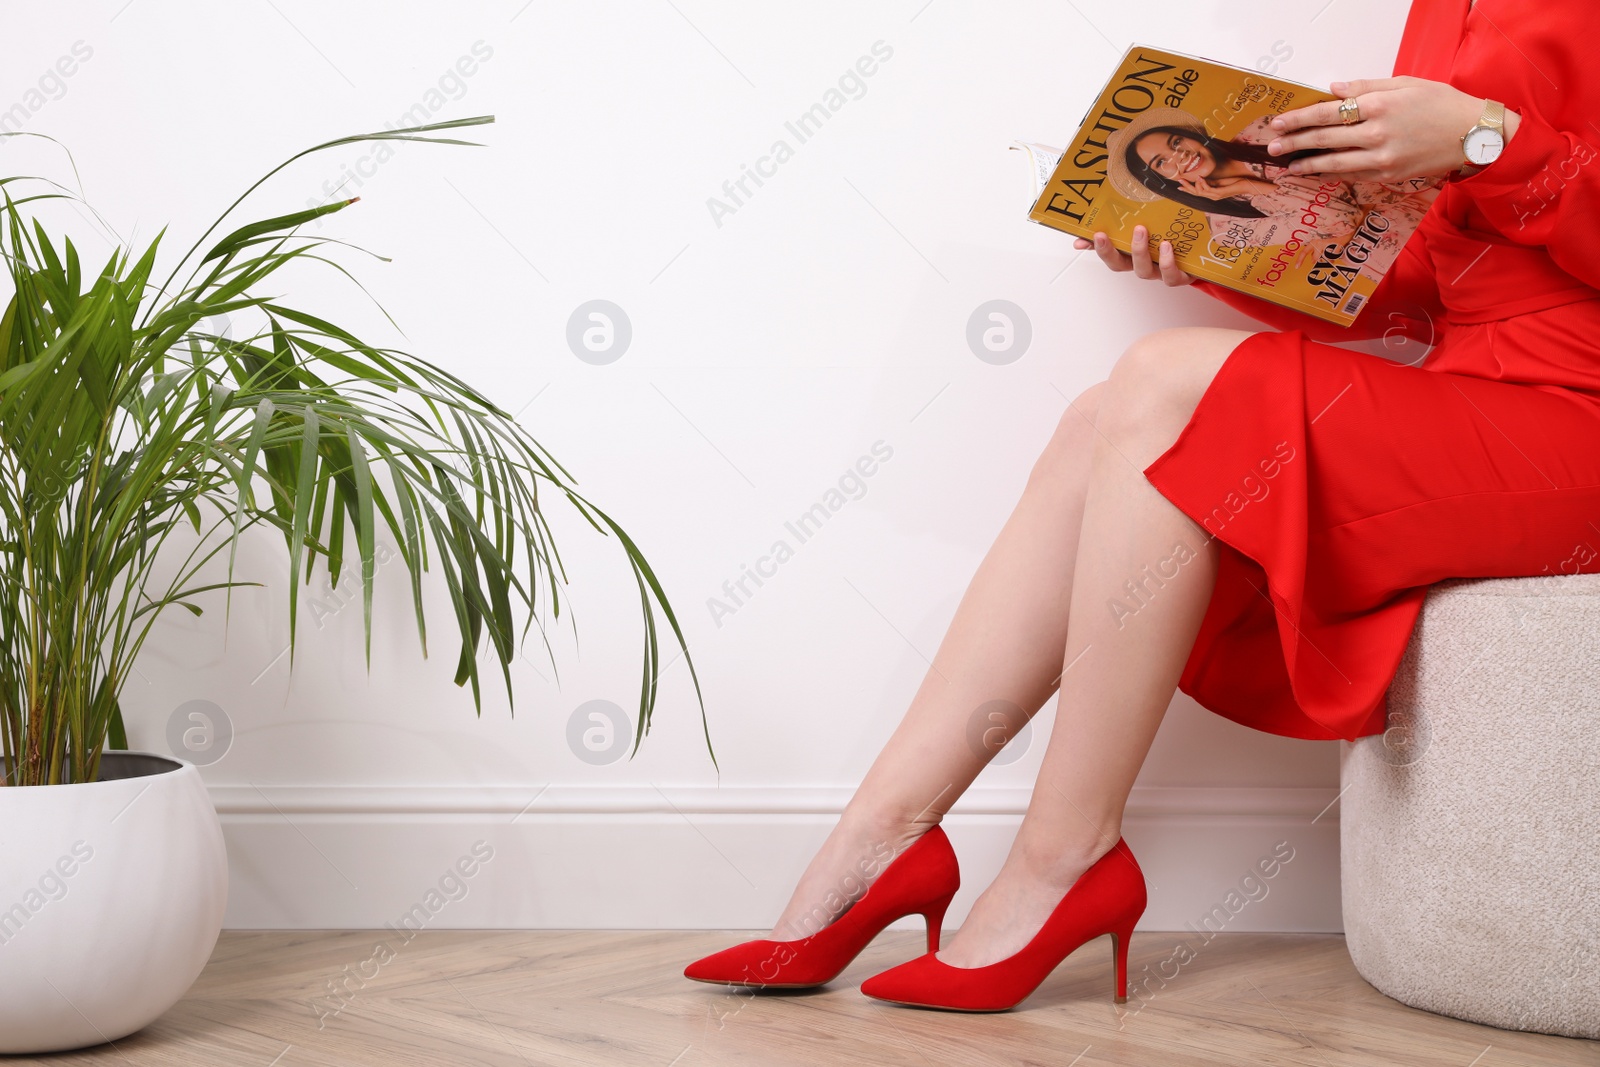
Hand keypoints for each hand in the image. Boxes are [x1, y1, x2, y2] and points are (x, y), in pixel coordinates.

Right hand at [1071, 226, 1194, 285]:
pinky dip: (1166, 262)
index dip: (1093, 248)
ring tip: (1141, 231)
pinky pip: (1170, 275)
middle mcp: (1143, 263)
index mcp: (1134, 252)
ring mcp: (1159, 271)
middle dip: (1108, 251)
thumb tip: (1120, 206)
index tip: (1080, 240)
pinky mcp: (1179, 276)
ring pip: (1143, 271)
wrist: (1206, 257)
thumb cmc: (1178, 238)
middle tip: (1102, 234)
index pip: (1107, 251)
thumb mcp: (1158, 224)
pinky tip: (1166, 246)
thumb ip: (1140, 217)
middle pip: (1119, 265)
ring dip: (1138, 251)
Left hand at [1265, 76, 1518, 182]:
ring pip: (1333, 163)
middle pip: (1325, 140)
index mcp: (1379, 106)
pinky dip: (1330, 175)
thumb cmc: (1441, 104)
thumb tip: (1334, 89)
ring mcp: (1381, 159)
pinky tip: (1316, 174)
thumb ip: (1366, 87)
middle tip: (1272, 146)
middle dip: (1295, 143)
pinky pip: (1351, 176)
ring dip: (1307, 165)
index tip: (1280, 122)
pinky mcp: (1387, 176)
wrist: (1473, 134)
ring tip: (1287, 166)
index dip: (1300, 119)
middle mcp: (1376, 134)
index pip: (1328, 113)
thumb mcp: (1405, 84)